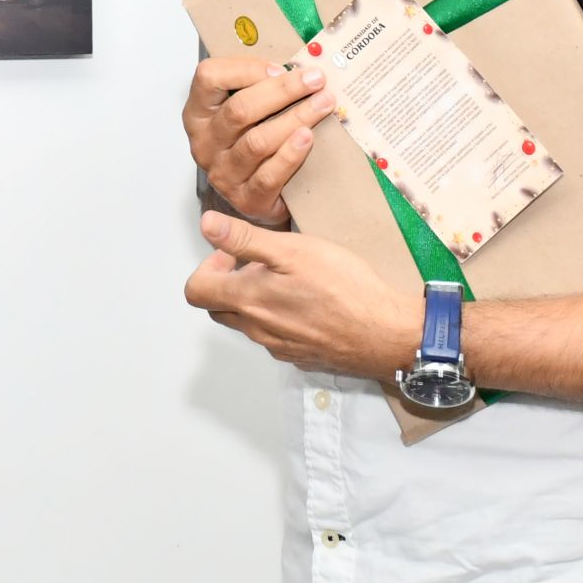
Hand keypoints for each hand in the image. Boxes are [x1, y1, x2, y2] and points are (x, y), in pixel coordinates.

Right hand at [183, 58, 330, 224]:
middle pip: (239, 110)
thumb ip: (258, 87)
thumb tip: (297, 65)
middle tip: (315, 80)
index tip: (281, 67)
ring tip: (323, 104)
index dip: (246, 69)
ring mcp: (223, 173)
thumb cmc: (252, 141)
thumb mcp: (246, 110)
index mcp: (199, 113)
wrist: (258, 194)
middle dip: (283, 91)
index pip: (209, 77)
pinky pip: (269, 175)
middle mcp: (205, 143)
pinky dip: (291, 154)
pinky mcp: (246, 198)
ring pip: (257, 142)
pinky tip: (308, 138)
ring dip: (295, 118)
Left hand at [183, 211, 411, 377]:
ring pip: (249, 322)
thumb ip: (245, 240)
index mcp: (248, 301)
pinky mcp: (301, 356)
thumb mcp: (293, 250)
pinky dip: (280, 317)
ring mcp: (279, 347)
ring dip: (256, 299)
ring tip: (289, 278)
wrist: (386, 334)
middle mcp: (257, 330)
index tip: (235, 254)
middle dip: (229, 282)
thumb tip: (208, 225)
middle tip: (260, 263)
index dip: (208, 267)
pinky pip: (276, 336)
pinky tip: (309, 302)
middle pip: (219, 307)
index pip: (196, 290)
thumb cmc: (345, 289)